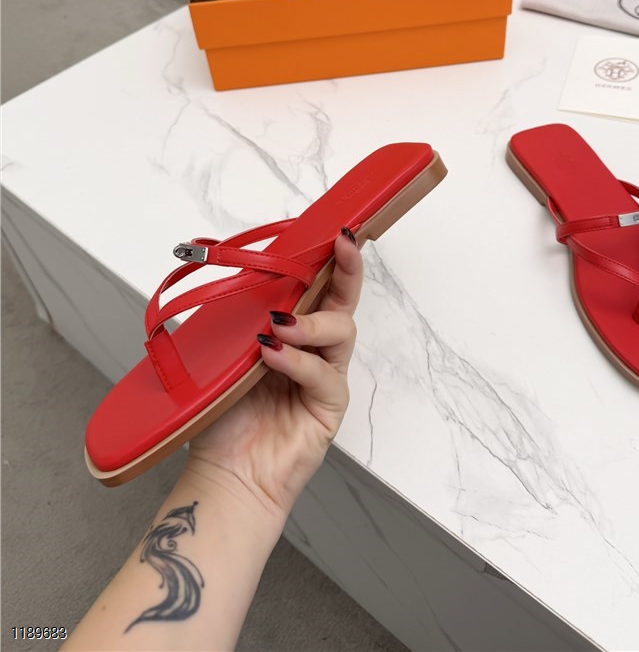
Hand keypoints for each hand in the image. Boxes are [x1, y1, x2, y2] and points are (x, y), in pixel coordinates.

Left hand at [184, 233, 361, 517]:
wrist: (226, 475)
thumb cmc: (225, 418)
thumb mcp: (224, 357)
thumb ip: (238, 322)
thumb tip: (236, 279)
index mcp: (292, 333)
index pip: (317, 288)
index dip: (329, 260)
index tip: (334, 232)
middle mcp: (315, 350)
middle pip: (343, 301)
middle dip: (347, 269)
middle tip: (342, 245)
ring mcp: (326, 377)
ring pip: (340, 331)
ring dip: (311, 322)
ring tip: (279, 325)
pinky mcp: (329, 406)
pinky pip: (323, 375)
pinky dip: (297, 361)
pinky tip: (272, 355)